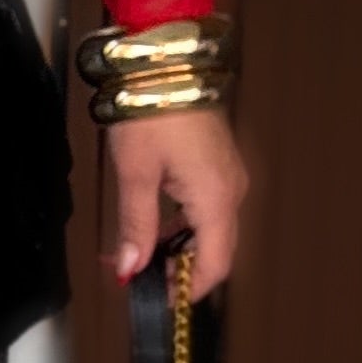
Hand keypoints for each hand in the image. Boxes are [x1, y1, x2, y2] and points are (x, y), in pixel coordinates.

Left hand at [100, 102, 246, 300]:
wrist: (166, 60)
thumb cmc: (151, 111)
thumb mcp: (136, 174)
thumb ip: (136, 226)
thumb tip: (130, 268)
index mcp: (216, 198)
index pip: (214, 265)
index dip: (188, 290)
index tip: (159, 301)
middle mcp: (231, 190)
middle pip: (215, 250)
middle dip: (179, 271)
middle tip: (141, 280)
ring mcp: (228, 175)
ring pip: (209, 229)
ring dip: (178, 248)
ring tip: (138, 255)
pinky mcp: (218, 162)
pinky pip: (206, 207)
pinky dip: (183, 225)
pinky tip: (153, 227)